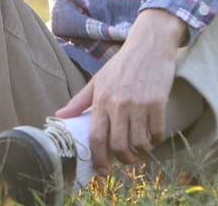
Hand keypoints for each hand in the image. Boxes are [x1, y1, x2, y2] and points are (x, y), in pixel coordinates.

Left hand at [58, 9, 185, 174]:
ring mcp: (139, 104)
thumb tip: (59, 116)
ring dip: (141, 152)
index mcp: (101, 100)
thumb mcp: (97, 80)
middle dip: (123, 159)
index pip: (96, 137)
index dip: (97, 158)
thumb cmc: (121, 64)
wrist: (148, 45)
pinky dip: (156, 141)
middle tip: (126, 160)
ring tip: (140, 150)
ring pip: (139, 142)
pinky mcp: (158, 102)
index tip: (101, 171)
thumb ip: (79, 101)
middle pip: (118, 144)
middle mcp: (118, 104)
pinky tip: (153, 138)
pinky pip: (157, 132)